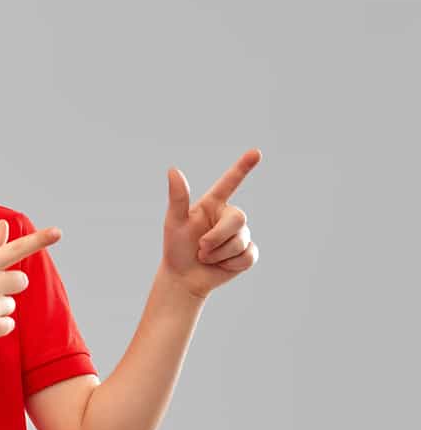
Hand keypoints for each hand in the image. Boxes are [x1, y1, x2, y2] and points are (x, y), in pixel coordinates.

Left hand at [160, 148, 261, 300]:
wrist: (183, 276)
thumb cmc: (176, 247)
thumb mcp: (174, 222)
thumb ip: (178, 197)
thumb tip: (173, 169)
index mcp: (212, 204)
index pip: (230, 182)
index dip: (243, 167)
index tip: (256, 152)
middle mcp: (228, 216)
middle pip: (238, 218)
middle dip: (217, 236)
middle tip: (200, 247)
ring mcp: (240, 234)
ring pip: (241, 241)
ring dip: (219, 254)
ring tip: (205, 256)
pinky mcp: (248, 253)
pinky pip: (248, 256)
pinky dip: (230, 264)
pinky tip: (220, 265)